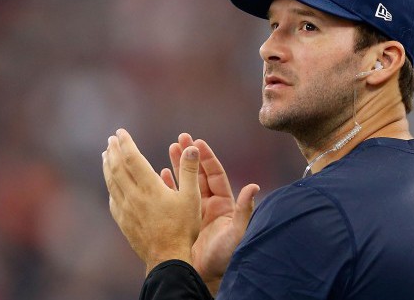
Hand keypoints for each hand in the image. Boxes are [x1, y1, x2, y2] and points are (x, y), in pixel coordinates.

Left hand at [103, 129, 201, 274]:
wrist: (167, 258)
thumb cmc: (182, 228)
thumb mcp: (192, 197)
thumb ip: (190, 171)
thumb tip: (191, 148)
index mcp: (149, 187)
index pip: (132, 158)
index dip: (126, 143)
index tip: (120, 132)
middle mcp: (133, 196)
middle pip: (117, 168)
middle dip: (114, 151)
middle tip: (111, 140)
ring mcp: (126, 210)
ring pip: (112, 183)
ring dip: (108, 167)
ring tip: (106, 156)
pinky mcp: (123, 222)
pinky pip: (112, 200)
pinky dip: (110, 187)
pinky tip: (111, 185)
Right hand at [161, 134, 259, 294]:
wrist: (206, 276)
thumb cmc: (226, 257)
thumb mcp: (237, 233)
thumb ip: (244, 211)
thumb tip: (254, 187)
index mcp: (223, 204)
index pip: (214, 175)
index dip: (207, 158)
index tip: (198, 142)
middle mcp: (208, 204)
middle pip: (198, 174)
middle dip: (190, 155)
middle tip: (180, 138)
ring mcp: (194, 211)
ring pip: (185, 182)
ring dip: (178, 165)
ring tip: (170, 148)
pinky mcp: (181, 219)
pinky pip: (173, 198)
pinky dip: (167, 185)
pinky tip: (159, 173)